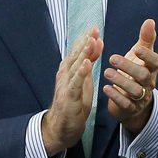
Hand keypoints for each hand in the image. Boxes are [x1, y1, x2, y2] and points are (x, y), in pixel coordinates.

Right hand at [42, 28, 102, 155]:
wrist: (61, 128)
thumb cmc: (74, 103)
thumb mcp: (85, 80)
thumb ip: (89, 62)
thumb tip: (96, 43)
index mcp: (69, 71)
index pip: (77, 52)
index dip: (85, 39)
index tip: (94, 28)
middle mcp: (65, 76)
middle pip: (75, 56)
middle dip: (85, 42)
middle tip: (94, 29)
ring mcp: (65, 86)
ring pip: (74, 67)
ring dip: (83, 53)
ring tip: (91, 41)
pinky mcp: (68, 98)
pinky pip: (75, 84)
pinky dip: (80, 73)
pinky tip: (86, 64)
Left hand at [105, 19, 157, 134]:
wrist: (134, 101)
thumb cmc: (136, 72)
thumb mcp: (140, 55)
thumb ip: (146, 39)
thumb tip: (150, 20)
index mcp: (152, 69)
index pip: (156, 62)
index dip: (148, 56)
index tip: (137, 49)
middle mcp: (148, 83)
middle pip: (144, 76)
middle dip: (129, 67)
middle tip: (112, 58)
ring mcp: (141, 97)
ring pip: (135, 91)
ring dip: (121, 81)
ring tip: (107, 72)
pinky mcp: (131, 108)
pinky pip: (126, 104)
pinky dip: (116, 96)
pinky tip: (106, 88)